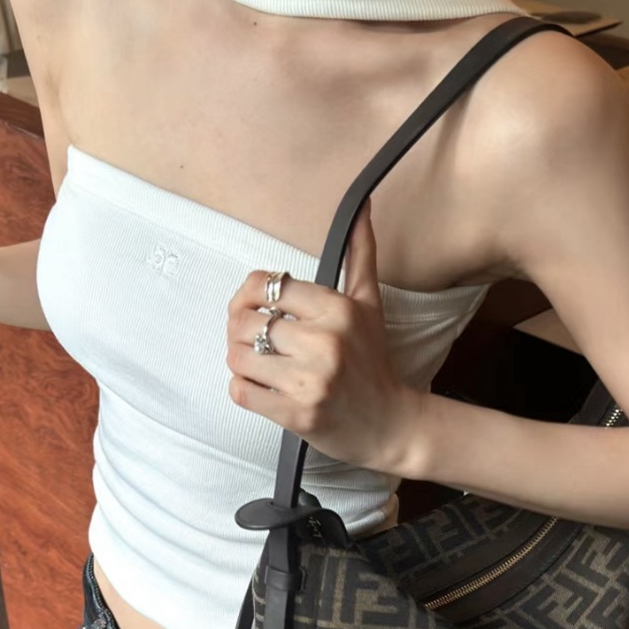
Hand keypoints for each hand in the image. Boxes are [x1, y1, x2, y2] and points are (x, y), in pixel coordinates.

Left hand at [225, 197, 425, 473]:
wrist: (391, 424)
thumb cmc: (373, 361)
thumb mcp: (370, 303)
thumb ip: (360, 254)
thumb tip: (362, 203)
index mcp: (338, 309)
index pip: (266, 285)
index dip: (247, 295)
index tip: (255, 307)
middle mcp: (325, 342)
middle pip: (244, 322)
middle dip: (239, 331)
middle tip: (252, 340)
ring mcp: (310, 380)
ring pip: (238, 357)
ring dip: (240, 361)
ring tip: (259, 365)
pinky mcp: (297, 414)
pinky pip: (241, 392)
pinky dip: (243, 389)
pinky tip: (262, 388)